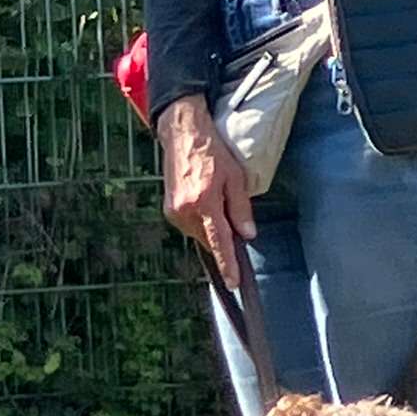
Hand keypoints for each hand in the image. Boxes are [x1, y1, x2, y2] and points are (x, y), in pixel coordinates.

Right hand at [158, 95, 255, 288]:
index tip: (233, 283)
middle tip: (229, 215)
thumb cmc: (213, 151)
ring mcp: (174, 211)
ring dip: (210, 229)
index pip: (219, 241)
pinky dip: (200, 222)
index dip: (227, 264)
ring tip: (214, 201)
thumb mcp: (235, 178)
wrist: (182, 133)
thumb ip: (241, 209)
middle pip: (209, 241)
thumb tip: (248, 235)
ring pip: (199, 235)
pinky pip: (189, 226)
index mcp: (204, 202)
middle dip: (222, 238)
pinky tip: (204, 202)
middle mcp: (185, 211)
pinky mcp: (168, 209)